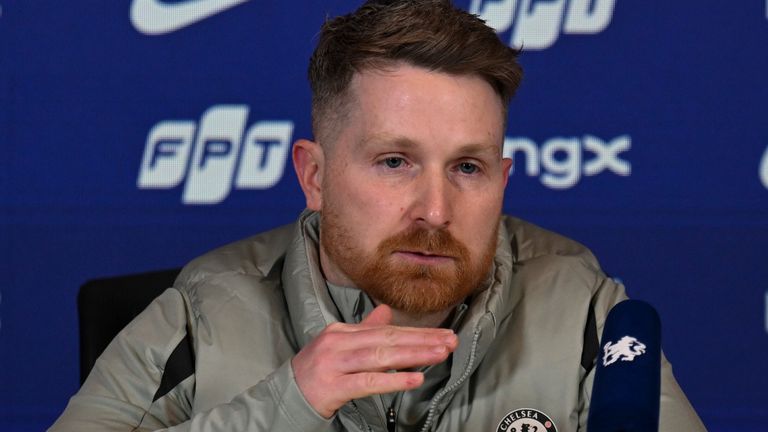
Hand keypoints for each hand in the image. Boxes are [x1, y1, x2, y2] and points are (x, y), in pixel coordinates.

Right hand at [292, 304, 457, 417]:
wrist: (287, 394)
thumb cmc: (317, 371)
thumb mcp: (340, 345)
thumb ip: (364, 330)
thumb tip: (386, 312)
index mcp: (343, 331)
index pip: (387, 330)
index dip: (417, 333)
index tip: (443, 335)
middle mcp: (339, 343)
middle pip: (388, 339)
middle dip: (422, 340)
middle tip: (449, 341)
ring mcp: (335, 363)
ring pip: (381, 357)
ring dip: (414, 355)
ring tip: (439, 354)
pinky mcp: (334, 386)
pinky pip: (368, 382)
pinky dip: (393, 380)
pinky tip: (414, 378)